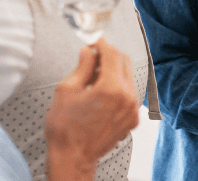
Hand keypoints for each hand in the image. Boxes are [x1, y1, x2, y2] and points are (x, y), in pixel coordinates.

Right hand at [44, 38, 139, 180]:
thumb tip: (88, 51)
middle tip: (92, 57)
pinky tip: (101, 93)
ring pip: (128, 77)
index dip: (101, 43)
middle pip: (124, 62)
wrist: (73, 158)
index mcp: (112, 88)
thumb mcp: (67, 90)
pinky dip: (118, 88)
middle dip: (109, 55)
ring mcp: (133, 109)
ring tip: (93, 77)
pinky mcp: (133, 119)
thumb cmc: (65, 127)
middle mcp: (128, 97)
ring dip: (114, 71)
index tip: (93, 40)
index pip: (112, 54)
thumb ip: (82, 66)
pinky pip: (129, 94)